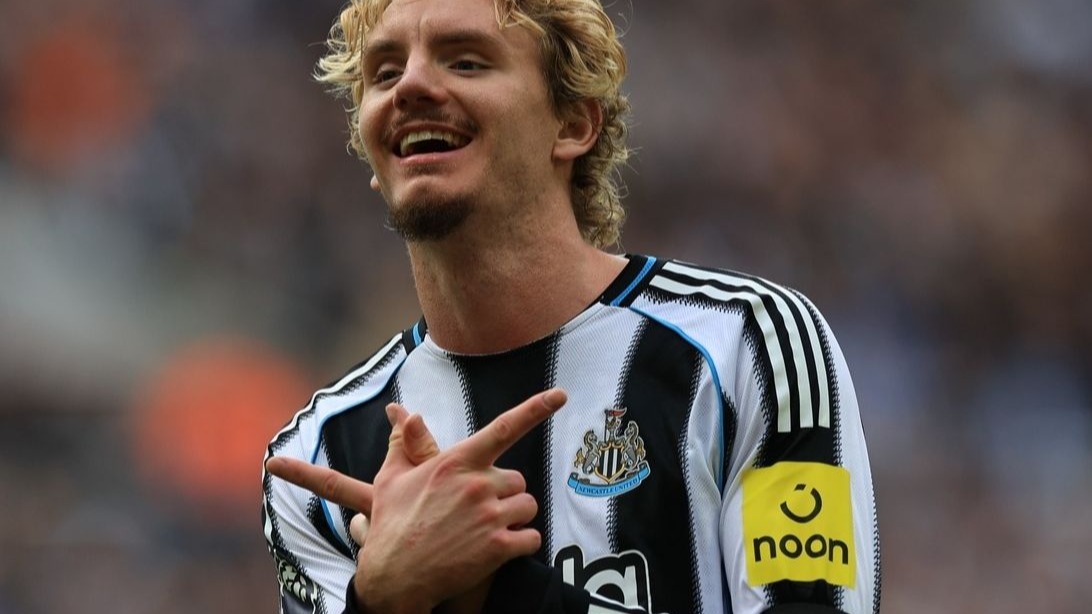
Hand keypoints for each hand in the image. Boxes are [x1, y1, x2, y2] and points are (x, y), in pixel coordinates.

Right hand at [266, 388, 567, 613]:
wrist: (393, 578)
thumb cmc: (391, 526)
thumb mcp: (390, 479)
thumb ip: (404, 443)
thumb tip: (405, 414)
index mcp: (455, 463)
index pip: (503, 429)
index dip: (535, 409)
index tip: (560, 396)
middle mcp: (477, 485)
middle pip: (517, 479)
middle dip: (504, 494)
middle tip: (477, 512)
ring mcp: (489, 516)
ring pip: (527, 506)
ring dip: (514, 518)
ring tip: (485, 531)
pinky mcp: (498, 548)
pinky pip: (532, 537)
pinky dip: (522, 544)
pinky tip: (499, 550)